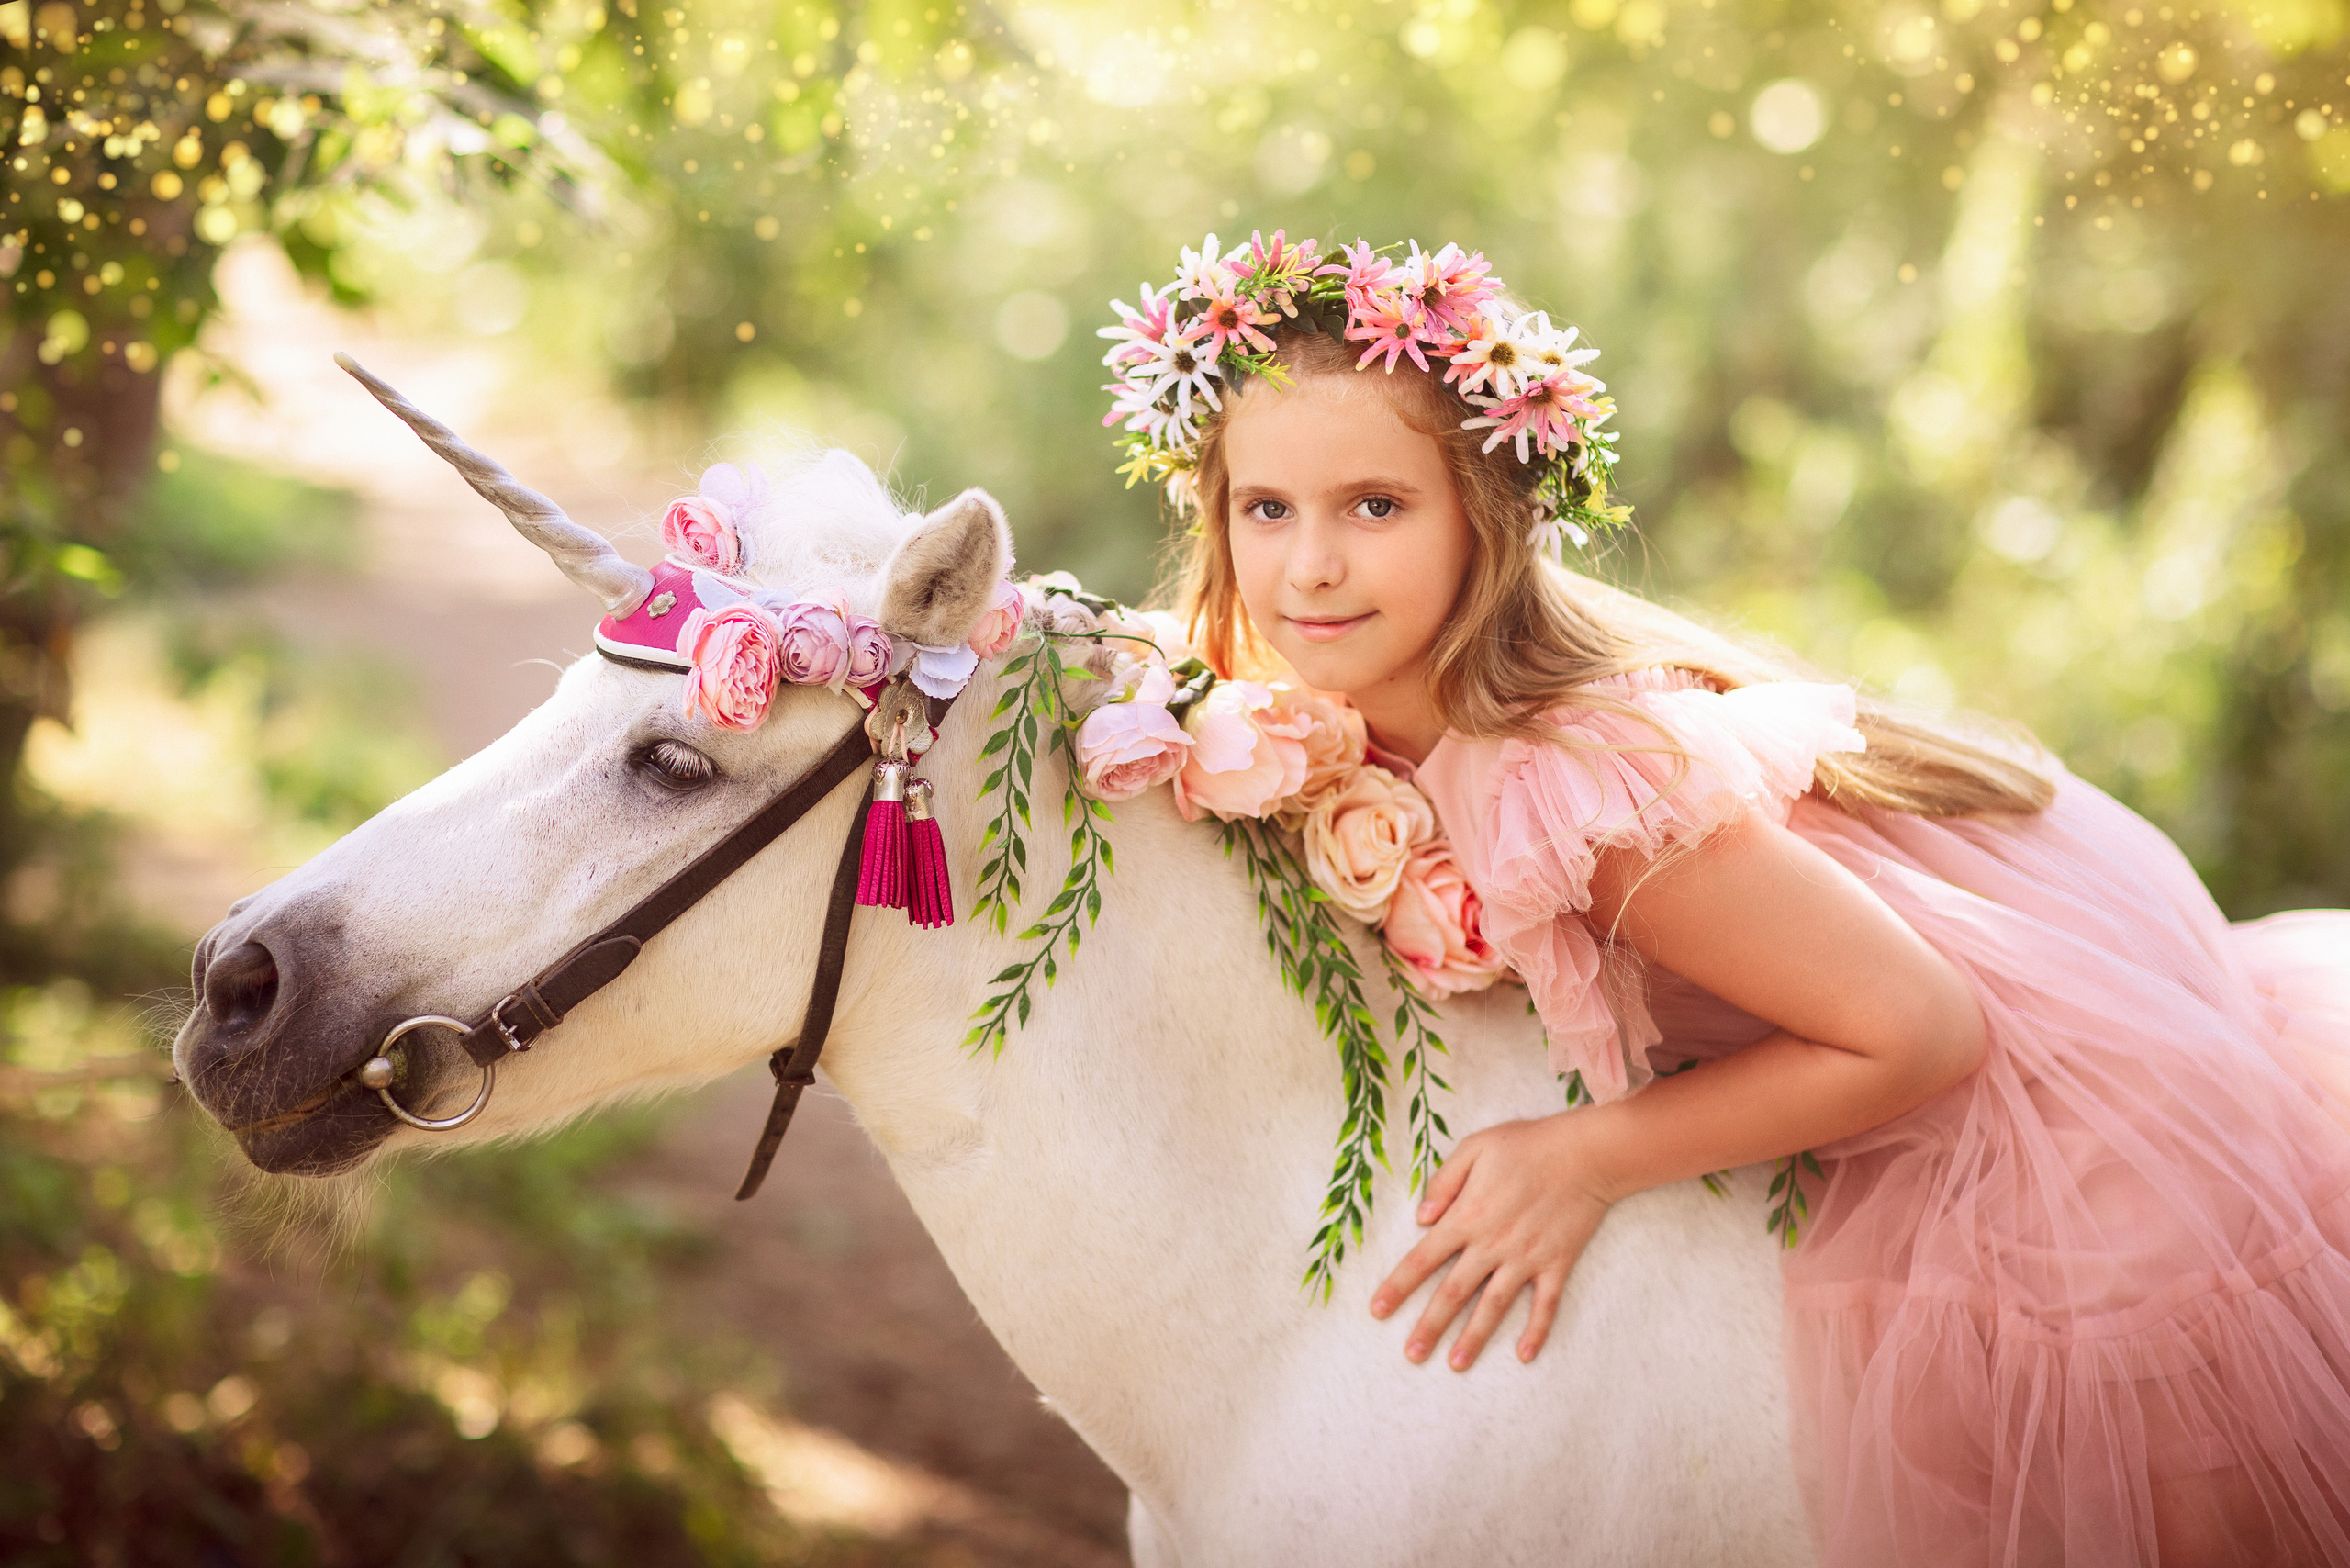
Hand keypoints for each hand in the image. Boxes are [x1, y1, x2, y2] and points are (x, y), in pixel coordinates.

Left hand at [1369, 1114, 1612, 1369]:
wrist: (1585, 1152)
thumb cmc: (1527, 1144)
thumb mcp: (1474, 1148)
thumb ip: (1443, 1182)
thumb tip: (1420, 1218)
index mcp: (1467, 1216)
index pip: (1422, 1259)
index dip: (1398, 1286)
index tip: (1378, 1311)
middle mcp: (1492, 1244)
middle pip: (1453, 1293)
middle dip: (1429, 1327)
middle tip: (1412, 1355)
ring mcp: (1526, 1258)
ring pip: (1493, 1306)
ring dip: (1473, 1337)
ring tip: (1456, 1364)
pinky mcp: (1556, 1263)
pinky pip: (1545, 1305)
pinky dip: (1536, 1331)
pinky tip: (1525, 1354)